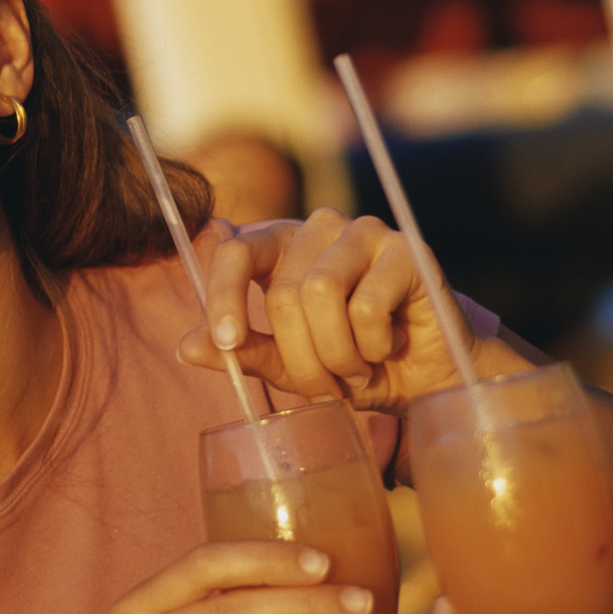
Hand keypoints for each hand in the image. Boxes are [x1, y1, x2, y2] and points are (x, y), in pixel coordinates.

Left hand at [177, 209, 504, 412]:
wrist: (427, 380)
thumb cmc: (352, 366)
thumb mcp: (288, 365)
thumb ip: (243, 350)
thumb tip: (185, 347)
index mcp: (281, 245)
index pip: (234, 251)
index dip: (224, 297)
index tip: (226, 344)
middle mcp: (319, 227)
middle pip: (282, 291)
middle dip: (301, 356)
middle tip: (327, 386)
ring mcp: (364, 232)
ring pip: (320, 292)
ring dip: (338, 353)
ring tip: (357, 369)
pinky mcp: (406, 251)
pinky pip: (366, 305)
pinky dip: (372, 346)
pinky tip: (389, 347)